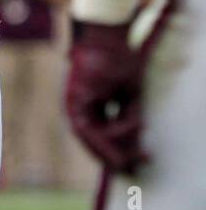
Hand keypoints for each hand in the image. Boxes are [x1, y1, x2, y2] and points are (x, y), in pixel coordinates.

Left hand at [66, 20, 147, 173]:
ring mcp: (73, 105)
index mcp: (90, 107)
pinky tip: (119, 144)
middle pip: (93, 141)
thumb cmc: (120, 62)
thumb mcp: (130, 94)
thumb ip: (129, 116)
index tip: (132, 163)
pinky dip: (103, 139)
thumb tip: (137, 137)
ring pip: (90, 139)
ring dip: (108, 152)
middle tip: (131, 170)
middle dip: (113, 157)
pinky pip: (87, 129)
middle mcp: (78, 109)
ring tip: (127, 162)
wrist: (108, 38)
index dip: (117, 150)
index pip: (101, 136)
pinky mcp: (74, 102)